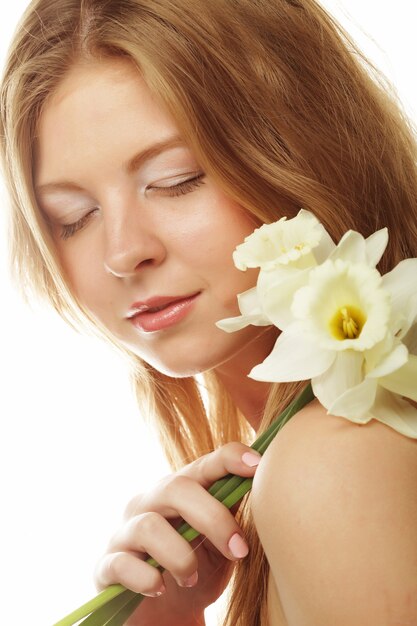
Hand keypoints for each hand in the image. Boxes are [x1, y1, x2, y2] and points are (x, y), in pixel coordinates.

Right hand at [94, 442, 261, 625]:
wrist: (162, 616)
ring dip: (180, 556)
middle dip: (213, 517)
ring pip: (149, 526)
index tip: (258, 464)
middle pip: (176, 488)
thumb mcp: (221, 545)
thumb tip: (262, 489)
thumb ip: (231, 515)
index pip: (204, 464)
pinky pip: (122, 563)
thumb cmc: (196, 571)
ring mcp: (125, 532)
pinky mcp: (107, 565)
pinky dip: (146, 578)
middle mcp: (150, 503)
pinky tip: (160, 588)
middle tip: (239, 550)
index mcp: (181, 492)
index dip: (229, 458)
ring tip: (192, 577)